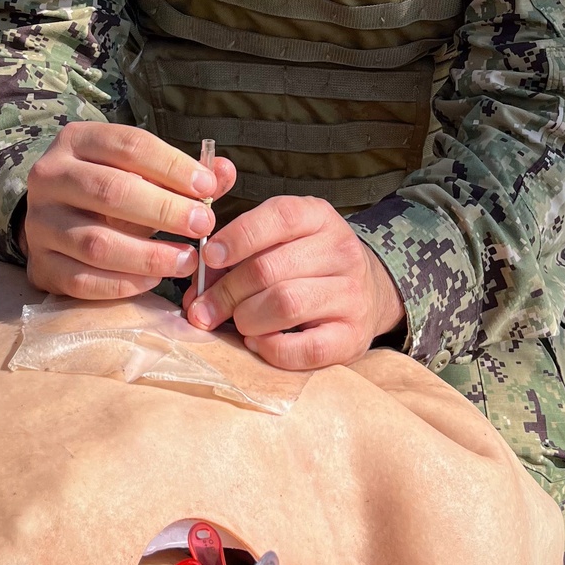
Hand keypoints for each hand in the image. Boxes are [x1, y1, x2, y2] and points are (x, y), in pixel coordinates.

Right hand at [20, 122, 234, 299]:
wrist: (56, 220)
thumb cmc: (111, 191)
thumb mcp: (143, 173)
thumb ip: (184, 174)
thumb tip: (224, 173)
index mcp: (78, 140)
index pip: (130, 145)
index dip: (173, 166)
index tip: (208, 188)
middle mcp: (50, 176)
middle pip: (111, 191)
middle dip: (165, 210)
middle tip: (204, 225)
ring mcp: (40, 223)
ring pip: (96, 241)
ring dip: (149, 254)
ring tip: (187, 260)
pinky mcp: (39, 265)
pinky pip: (82, 280)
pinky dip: (123, 283)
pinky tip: (154, 280)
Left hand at [182, 195, 404, 369]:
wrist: (366, 294)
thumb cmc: (306, 266)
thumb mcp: (278, 243)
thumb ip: (235, 258)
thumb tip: (197, 294)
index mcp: (319, 217)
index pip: (280, 216)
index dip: (238, 236)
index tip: (210, 257)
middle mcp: (342, 251)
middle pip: (270, 268)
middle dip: (227, 292)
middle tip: (205, 309)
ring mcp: (352, 294)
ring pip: (286, 304)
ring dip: (247, 318)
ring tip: (238, 323)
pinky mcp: (354, 336)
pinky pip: (305, 348)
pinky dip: (271, 348)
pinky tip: (259, 342)